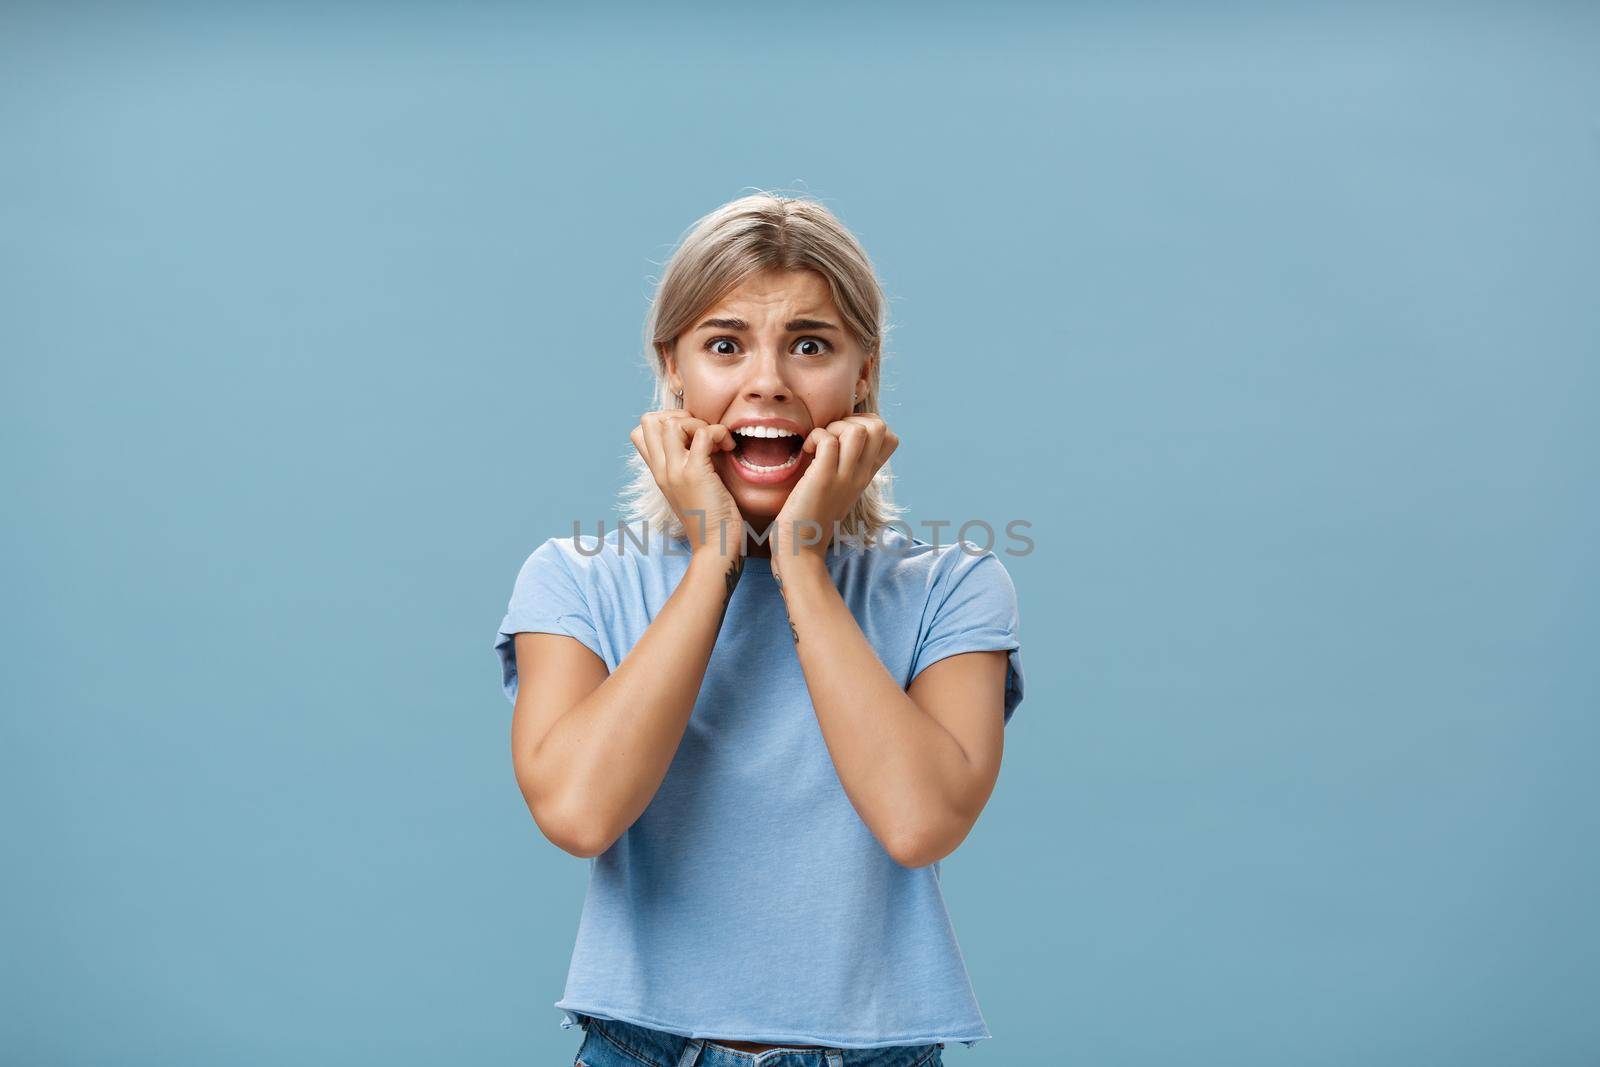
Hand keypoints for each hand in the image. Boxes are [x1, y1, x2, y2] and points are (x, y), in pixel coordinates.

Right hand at [629, 411, 742, 557]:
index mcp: (658, 473)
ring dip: (701, 424)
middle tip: (702, 433)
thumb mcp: (690, 487)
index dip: (665, 421)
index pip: (640, 432)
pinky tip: (728, 448)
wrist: (714, 547)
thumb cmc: (710, 518)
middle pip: (650, 420)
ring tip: (717, 442)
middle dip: (680, 416)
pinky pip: (702, 433)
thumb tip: (700, 437)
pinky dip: (718, 433)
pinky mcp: (695, 473)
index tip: (691, 434)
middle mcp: (661, 470)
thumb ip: (686, 463)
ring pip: (673, 423)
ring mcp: (675, 471)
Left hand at [770, 414, 898, 565]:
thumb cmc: (812, 515)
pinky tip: (806, 453)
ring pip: (857, 430)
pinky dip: (815, 438)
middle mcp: (861, 475)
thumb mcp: (839, 488)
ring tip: (819, 445)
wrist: (801, 547)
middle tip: (830, 437)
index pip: (890, 437)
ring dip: (833, 427)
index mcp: (866, 475)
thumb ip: (845, 465)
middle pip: (878, 426)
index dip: (867, 424)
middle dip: (851, 420)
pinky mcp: (824, 479)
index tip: (844, 437)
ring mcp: (845, 477)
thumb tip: (836, 437)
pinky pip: (828, 440)